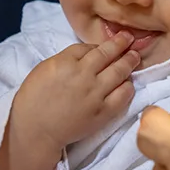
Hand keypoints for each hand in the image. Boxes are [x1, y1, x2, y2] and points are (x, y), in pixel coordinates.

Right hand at [0, 31, 139, 169]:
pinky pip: (123, 95)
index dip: (101, 44)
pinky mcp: (103, 112)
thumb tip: (88, 53)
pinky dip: (128, 87)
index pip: (90, 47)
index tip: (110, 42)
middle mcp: (84, 75)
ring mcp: (96, 94)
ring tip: (135, 57)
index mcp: (66, 62)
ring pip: (119, 72)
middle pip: (108, 54)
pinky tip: (129, 83)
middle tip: (129, 39)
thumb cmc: (34, 98)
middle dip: (121, 44)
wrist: (35, 130)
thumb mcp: (45, 68)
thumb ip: (67, 58)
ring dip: (129, 62)